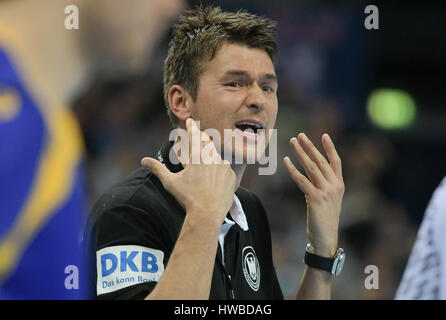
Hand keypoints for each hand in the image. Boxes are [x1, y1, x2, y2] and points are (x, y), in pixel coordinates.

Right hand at [141, 118, 235, 225]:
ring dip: (210, 154)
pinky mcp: (231, 175)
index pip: (194, 135)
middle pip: (207, 142)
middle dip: (201, 137)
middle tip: (197, 135)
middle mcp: (213, 158)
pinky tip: (215, 174)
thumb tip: (144, 160)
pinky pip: (225, 167)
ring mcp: (224, 166)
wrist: (208, 214)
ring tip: (205, 158)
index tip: (190, 120)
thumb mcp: (171, 182)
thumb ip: (158, 169)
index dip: (191, 127)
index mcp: (198, 156)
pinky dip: (219, 167)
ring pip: (216, 155)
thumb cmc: (188, 198)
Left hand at [284, 133, 344, 256]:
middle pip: (321, 161)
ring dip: (301, 153)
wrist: (326, 237)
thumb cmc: (325, 218)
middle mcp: (335, 186)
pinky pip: (302, 180)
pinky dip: (293, 170)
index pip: (336, 162)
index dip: (330, 148)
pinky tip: (286, 161)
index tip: (324, 135)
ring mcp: (326, 192)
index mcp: (340, 184)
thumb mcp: (327, 198)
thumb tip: (309, 169)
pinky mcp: (316, 198)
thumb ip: (321, 183)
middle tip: (300, 135)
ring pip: (311, 167)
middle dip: (310, 147)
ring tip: (293, 142)